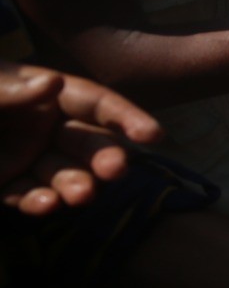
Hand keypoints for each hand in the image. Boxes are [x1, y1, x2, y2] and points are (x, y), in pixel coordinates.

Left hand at [0, 63, 163, 215]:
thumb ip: (14, 90)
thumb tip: (55, 82)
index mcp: (46, 94)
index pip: (96, 103)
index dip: (126, 118)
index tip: (154, 136)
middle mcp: (45, 128)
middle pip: (87, 143)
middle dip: (106, 158)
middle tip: (116, 172)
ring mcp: (27, 158)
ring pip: (63, 174)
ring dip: (76, 185)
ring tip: (81, 197)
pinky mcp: (6, 184)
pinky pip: (25, 195)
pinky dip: (36, 202)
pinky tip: (46, 205)